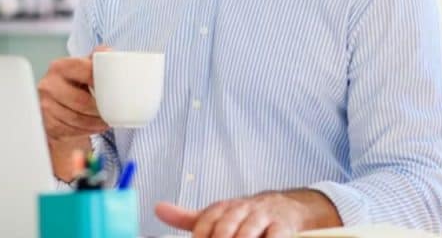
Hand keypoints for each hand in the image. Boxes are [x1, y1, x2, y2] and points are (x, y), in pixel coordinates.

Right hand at [37, 48, 111, 179]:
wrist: (55, 105)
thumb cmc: (74, 84)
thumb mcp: (83, 68)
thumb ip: (96, 58)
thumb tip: (108, 52)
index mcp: (59, 67)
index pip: (83, 70)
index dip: (100, 80)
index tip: (113, 89)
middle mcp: (48, 85)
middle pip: (81, 101)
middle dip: (100, 110)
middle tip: (112, 112)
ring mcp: (45, 105)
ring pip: (77, 119)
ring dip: (95, 123)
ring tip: (105, 121)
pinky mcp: (46, 123)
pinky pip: (70, 130)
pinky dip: (86, 131)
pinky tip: (93, 126)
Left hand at [155, 193, 314, 237]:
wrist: (283, 206)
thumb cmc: (243, 215)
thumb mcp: (216, 215)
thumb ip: (187, 217)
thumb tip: (158, 209)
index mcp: (223, 207)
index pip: (206, 220)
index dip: (201, 235)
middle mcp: (241, 209)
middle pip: (226, 227)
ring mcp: (262, 217)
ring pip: (247, 232)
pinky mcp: (282, 226)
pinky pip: (274, 236)